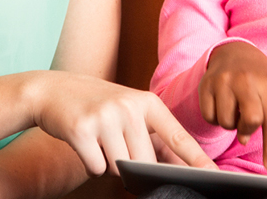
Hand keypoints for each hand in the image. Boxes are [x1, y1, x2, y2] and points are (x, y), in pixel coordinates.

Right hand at [29, 71, 214, 175]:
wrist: (50, 89)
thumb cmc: (96, 104)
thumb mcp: (128, 109)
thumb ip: (151, 135)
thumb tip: (173, 171)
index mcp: (147, 102)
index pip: (178, 138)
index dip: (198, 161)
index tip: (216, 177)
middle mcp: (129, 107)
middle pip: (145, 163)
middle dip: (132, 166)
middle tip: (114, 145)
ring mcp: (105, 117)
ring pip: (120, 168)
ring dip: (109, 164)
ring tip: (98, 140)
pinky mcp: (81, 130)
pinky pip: (96, 168)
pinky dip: (90, 165)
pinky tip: (84, 144)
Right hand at [198, 41, 266, 171]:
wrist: (233, 51)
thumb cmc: (256, 76)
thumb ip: (264, 115)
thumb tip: (244, 139)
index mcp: (265, 82)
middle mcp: (243, 80)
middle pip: (250, 120)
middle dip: (248, 129)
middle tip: (246, 124)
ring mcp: (222, 81)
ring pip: (226, 122)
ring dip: (231, 124)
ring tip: (234, 110)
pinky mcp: (205, 85)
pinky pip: (209, 117)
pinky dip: (216, 119)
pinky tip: (221, 107)